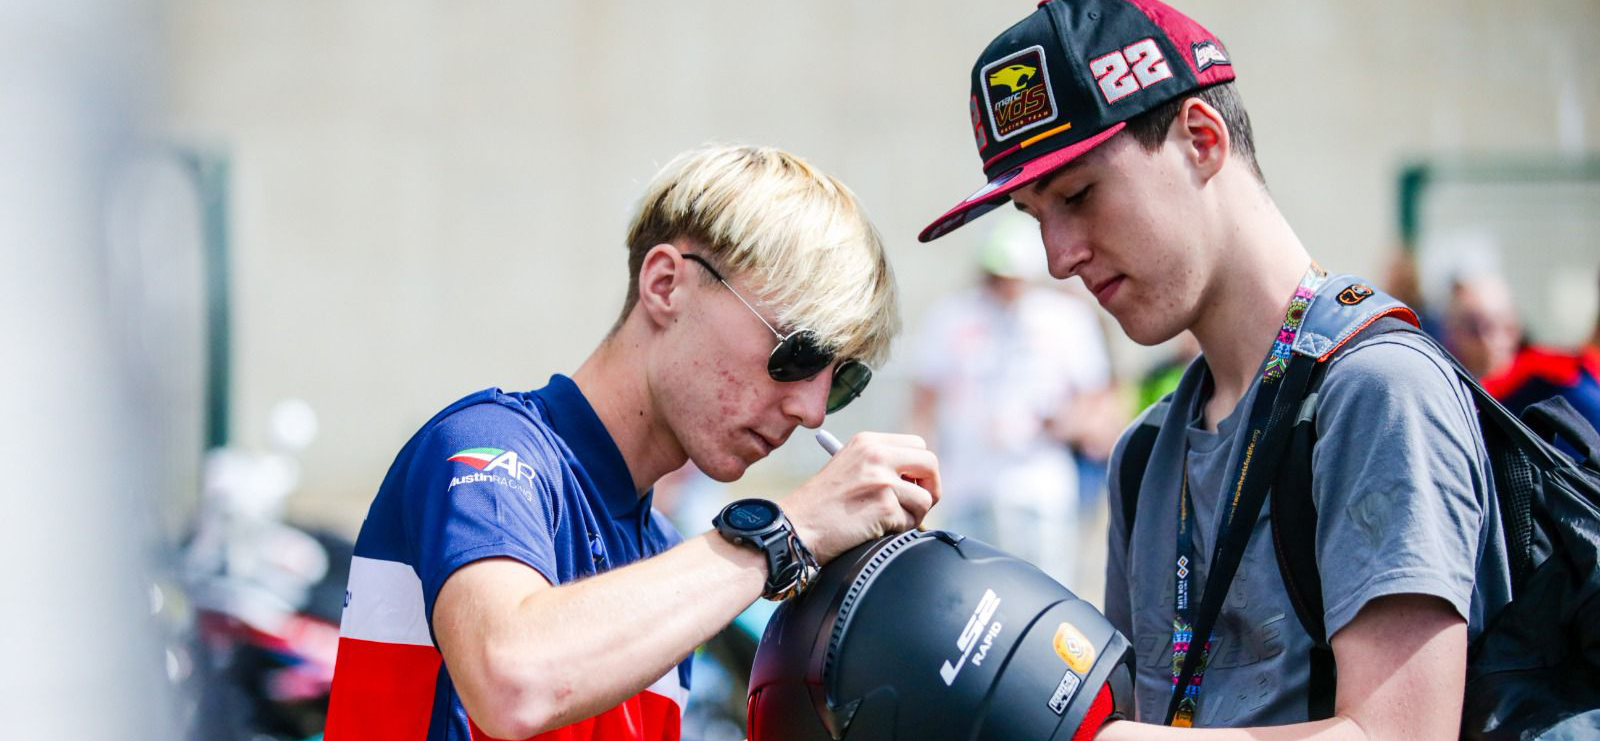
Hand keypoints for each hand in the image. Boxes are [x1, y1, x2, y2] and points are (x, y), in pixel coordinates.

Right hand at [779, 432, 939, 563]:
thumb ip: (882, 464)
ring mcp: (881, 479)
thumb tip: (920, 478)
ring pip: (925, 498)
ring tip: (886, 521)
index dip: (920, 468)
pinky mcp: (885, 506)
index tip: (913, 485)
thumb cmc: (820, 505)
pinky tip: (874, 530)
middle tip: (916, 505)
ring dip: (912, 515)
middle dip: (930, 488)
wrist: (796, 528)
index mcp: (868, 441)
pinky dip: (898, 531)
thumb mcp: (849, 467)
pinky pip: (912, 521)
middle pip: (930, 464)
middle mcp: (876, 454)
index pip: (918, 445)